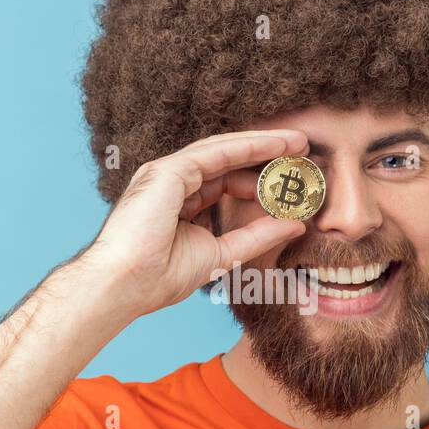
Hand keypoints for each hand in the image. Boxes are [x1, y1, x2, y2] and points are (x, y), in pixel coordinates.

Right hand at [81, 129, 309, 316]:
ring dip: (263, 145)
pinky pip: (216, 153)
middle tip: (303, 151)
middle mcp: (172, 182)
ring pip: (224, 150)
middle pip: (228, 161)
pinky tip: (275, 146)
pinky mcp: (167, 171)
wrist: (125, 285)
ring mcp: (167, 173)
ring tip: (297, 143)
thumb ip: (257, 237)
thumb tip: (295, 224)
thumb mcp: (222, 254)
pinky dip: (248, 147)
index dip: (260, 181)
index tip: (292, 185)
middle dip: (266, 155)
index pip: (226, 182)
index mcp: (179, 202)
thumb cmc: (159, 277)